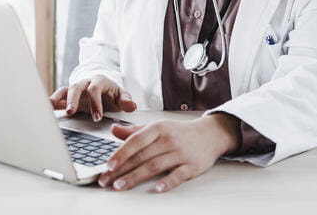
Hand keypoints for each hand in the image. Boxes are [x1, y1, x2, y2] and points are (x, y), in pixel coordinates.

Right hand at [48, 75, 136, 121]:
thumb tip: (133, 106)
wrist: (105, 91)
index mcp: (99, 81)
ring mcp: (76, 89)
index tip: (97, 117)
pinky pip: (58, 96)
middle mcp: (85, 83)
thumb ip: (126, 101)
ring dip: (58, 98)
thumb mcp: (122, 97)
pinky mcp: (68, 96)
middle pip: (77, 87)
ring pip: (65, 90)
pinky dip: (51, 101)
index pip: (95, 89)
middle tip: (72, 111)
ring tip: (51, 107)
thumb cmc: (113, 95)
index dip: (95, 103)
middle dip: (73, 99)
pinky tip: (45, 109)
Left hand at [98, 113, 240, 192]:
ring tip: (120, 186)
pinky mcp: (192, 166)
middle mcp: (168, 139)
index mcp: (158, 128)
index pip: (135, 141)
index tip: (108, 165)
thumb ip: (135, 131)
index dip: (120, 154)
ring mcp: (181, 153)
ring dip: (136, 177)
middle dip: (122, 170)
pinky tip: (157, 189)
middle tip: (107, 180)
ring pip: (154, 166)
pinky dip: (168, 182)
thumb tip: (114, 130)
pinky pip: (178, 175)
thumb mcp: (157, 127)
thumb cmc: (179, 132)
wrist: (210, 134)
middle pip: (142, 156)